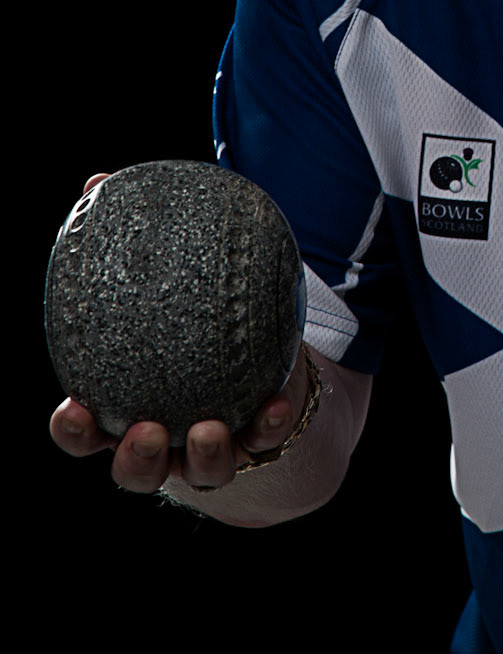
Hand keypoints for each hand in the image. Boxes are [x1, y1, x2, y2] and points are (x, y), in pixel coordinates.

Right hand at [49, 171, 310, 494]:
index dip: (73, 430)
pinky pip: (267, 438)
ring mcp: (214, 450)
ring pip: (204, 470)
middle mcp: (166, 443)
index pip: (86, 432)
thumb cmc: (189, 324)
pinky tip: (278, 401)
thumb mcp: (164, 286)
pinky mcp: (263, 440)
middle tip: (146, 432)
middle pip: (137, 468)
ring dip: (205, 455)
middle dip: (137, 458)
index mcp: (127, 411)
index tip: (73, 409)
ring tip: (211, 429)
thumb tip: (97, 182)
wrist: (258, 371)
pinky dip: (270, 422)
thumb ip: (132, 241)